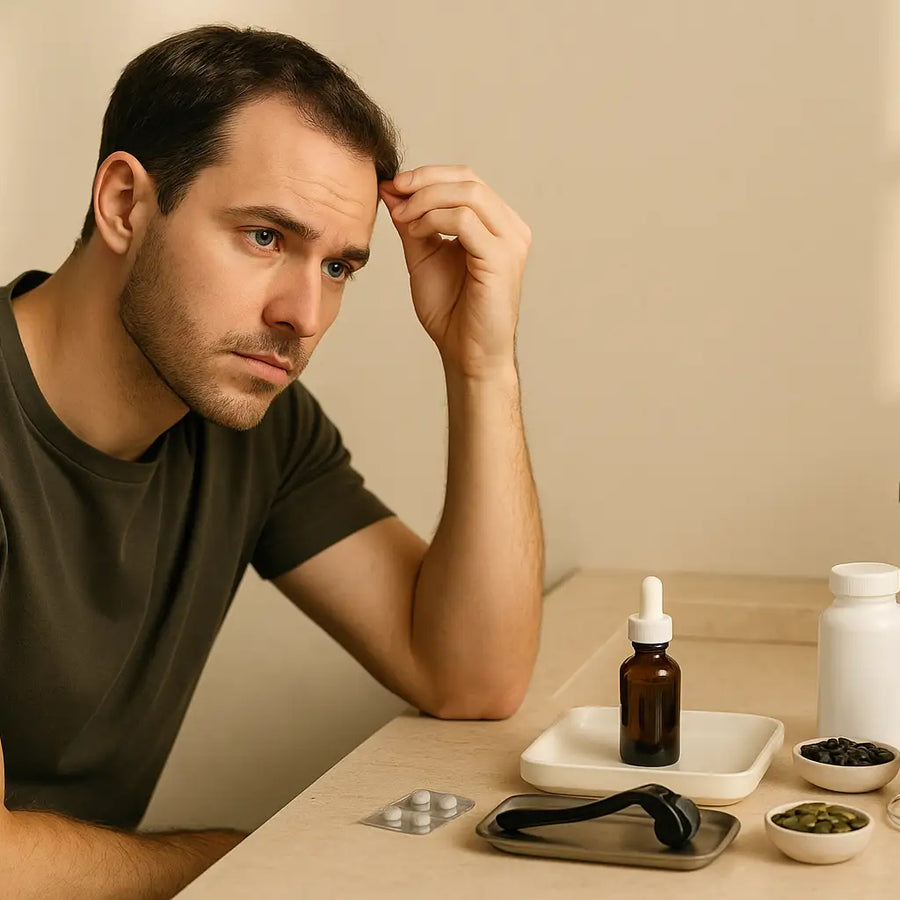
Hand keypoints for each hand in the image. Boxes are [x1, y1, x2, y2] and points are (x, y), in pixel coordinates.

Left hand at [380, 166, 530, 379]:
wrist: (465, 352)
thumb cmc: (450, 311)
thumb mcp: (424, 256)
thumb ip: (413, 222)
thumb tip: (392, 188)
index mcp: (497, 225)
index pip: (466, 179)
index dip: (427, 175)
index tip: (393, 186)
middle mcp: (510, 228)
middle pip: (468, 179)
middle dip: (424, 181)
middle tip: (394, 193)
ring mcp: (510, 242)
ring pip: (468, 194)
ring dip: (426, 200)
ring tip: (402, 219)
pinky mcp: (501, 259)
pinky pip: (464, 221)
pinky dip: (433, 220)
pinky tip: (415, 233)